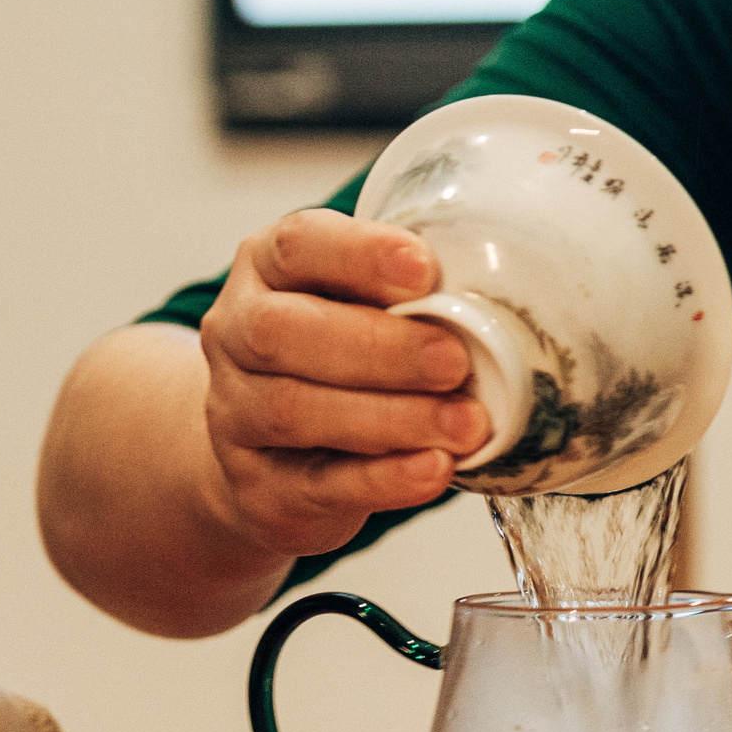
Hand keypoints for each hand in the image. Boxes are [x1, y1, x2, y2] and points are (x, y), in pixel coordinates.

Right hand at [197, 210, 485, 555]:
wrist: (271, 457)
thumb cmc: (339, 356)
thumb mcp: (364, 305)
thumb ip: (409, 294)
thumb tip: (496, 298)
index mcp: (269, 269)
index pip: (298, 244)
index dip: (360, 254)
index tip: (425, 271)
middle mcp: (237, 335)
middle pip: (284, 332)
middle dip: (381, 346)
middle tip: (455, 361)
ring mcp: (234, 414)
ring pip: (296, 412)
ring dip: (392, 418)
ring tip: (466, 425)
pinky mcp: (256, 487)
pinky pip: (316, 483)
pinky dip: (382, 479)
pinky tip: (433, 469)